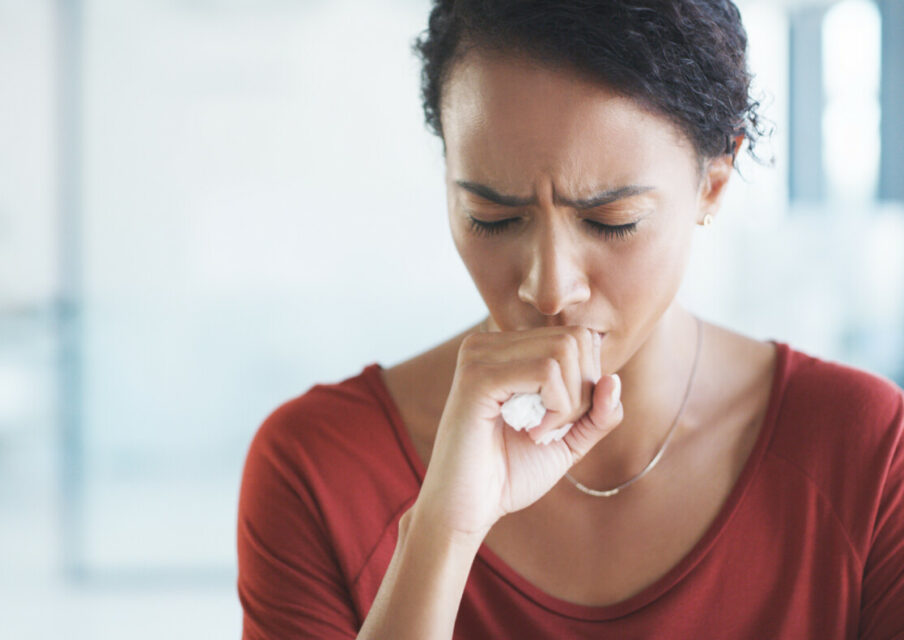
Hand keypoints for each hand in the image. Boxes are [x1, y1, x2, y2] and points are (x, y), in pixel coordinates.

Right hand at [412, 326, 623, 540]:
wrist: (465, 510)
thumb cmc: (509, 474)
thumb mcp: (568, 440)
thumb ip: (598, 412)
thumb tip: (615, 380)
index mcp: (505, 349)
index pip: (577, 337)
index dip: (589, 381)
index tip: (563, 420)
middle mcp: (488, 343)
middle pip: (575, 339)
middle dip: (583, 390)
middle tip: (555, 429)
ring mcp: (478, 356)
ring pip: (563, 351)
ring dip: (570, 402)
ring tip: (542, 432)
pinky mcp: (477, 377)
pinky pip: (545, 372)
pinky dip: (556, 408)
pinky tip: (534, 433)